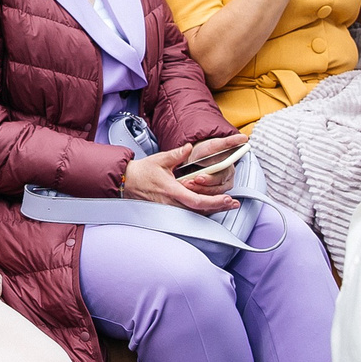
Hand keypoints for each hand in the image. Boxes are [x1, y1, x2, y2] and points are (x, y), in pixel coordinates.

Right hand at [120, 139, 242, 213]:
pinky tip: (210, 208)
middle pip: (200, 211)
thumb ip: (176, 154)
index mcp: (172, 190)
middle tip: (233, 204)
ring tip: (226, 205)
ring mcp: (169, 210)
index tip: (227, 199)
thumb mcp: (160, 160)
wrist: (126, 182)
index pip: (197, 200)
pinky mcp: (168, 212)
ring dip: (212, 210)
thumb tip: (189, 147)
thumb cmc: (142, 172)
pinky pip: (188, 214)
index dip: (214, 202)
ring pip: (195, 214)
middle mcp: (172, 204)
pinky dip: (201, 211)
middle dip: (218, 207)